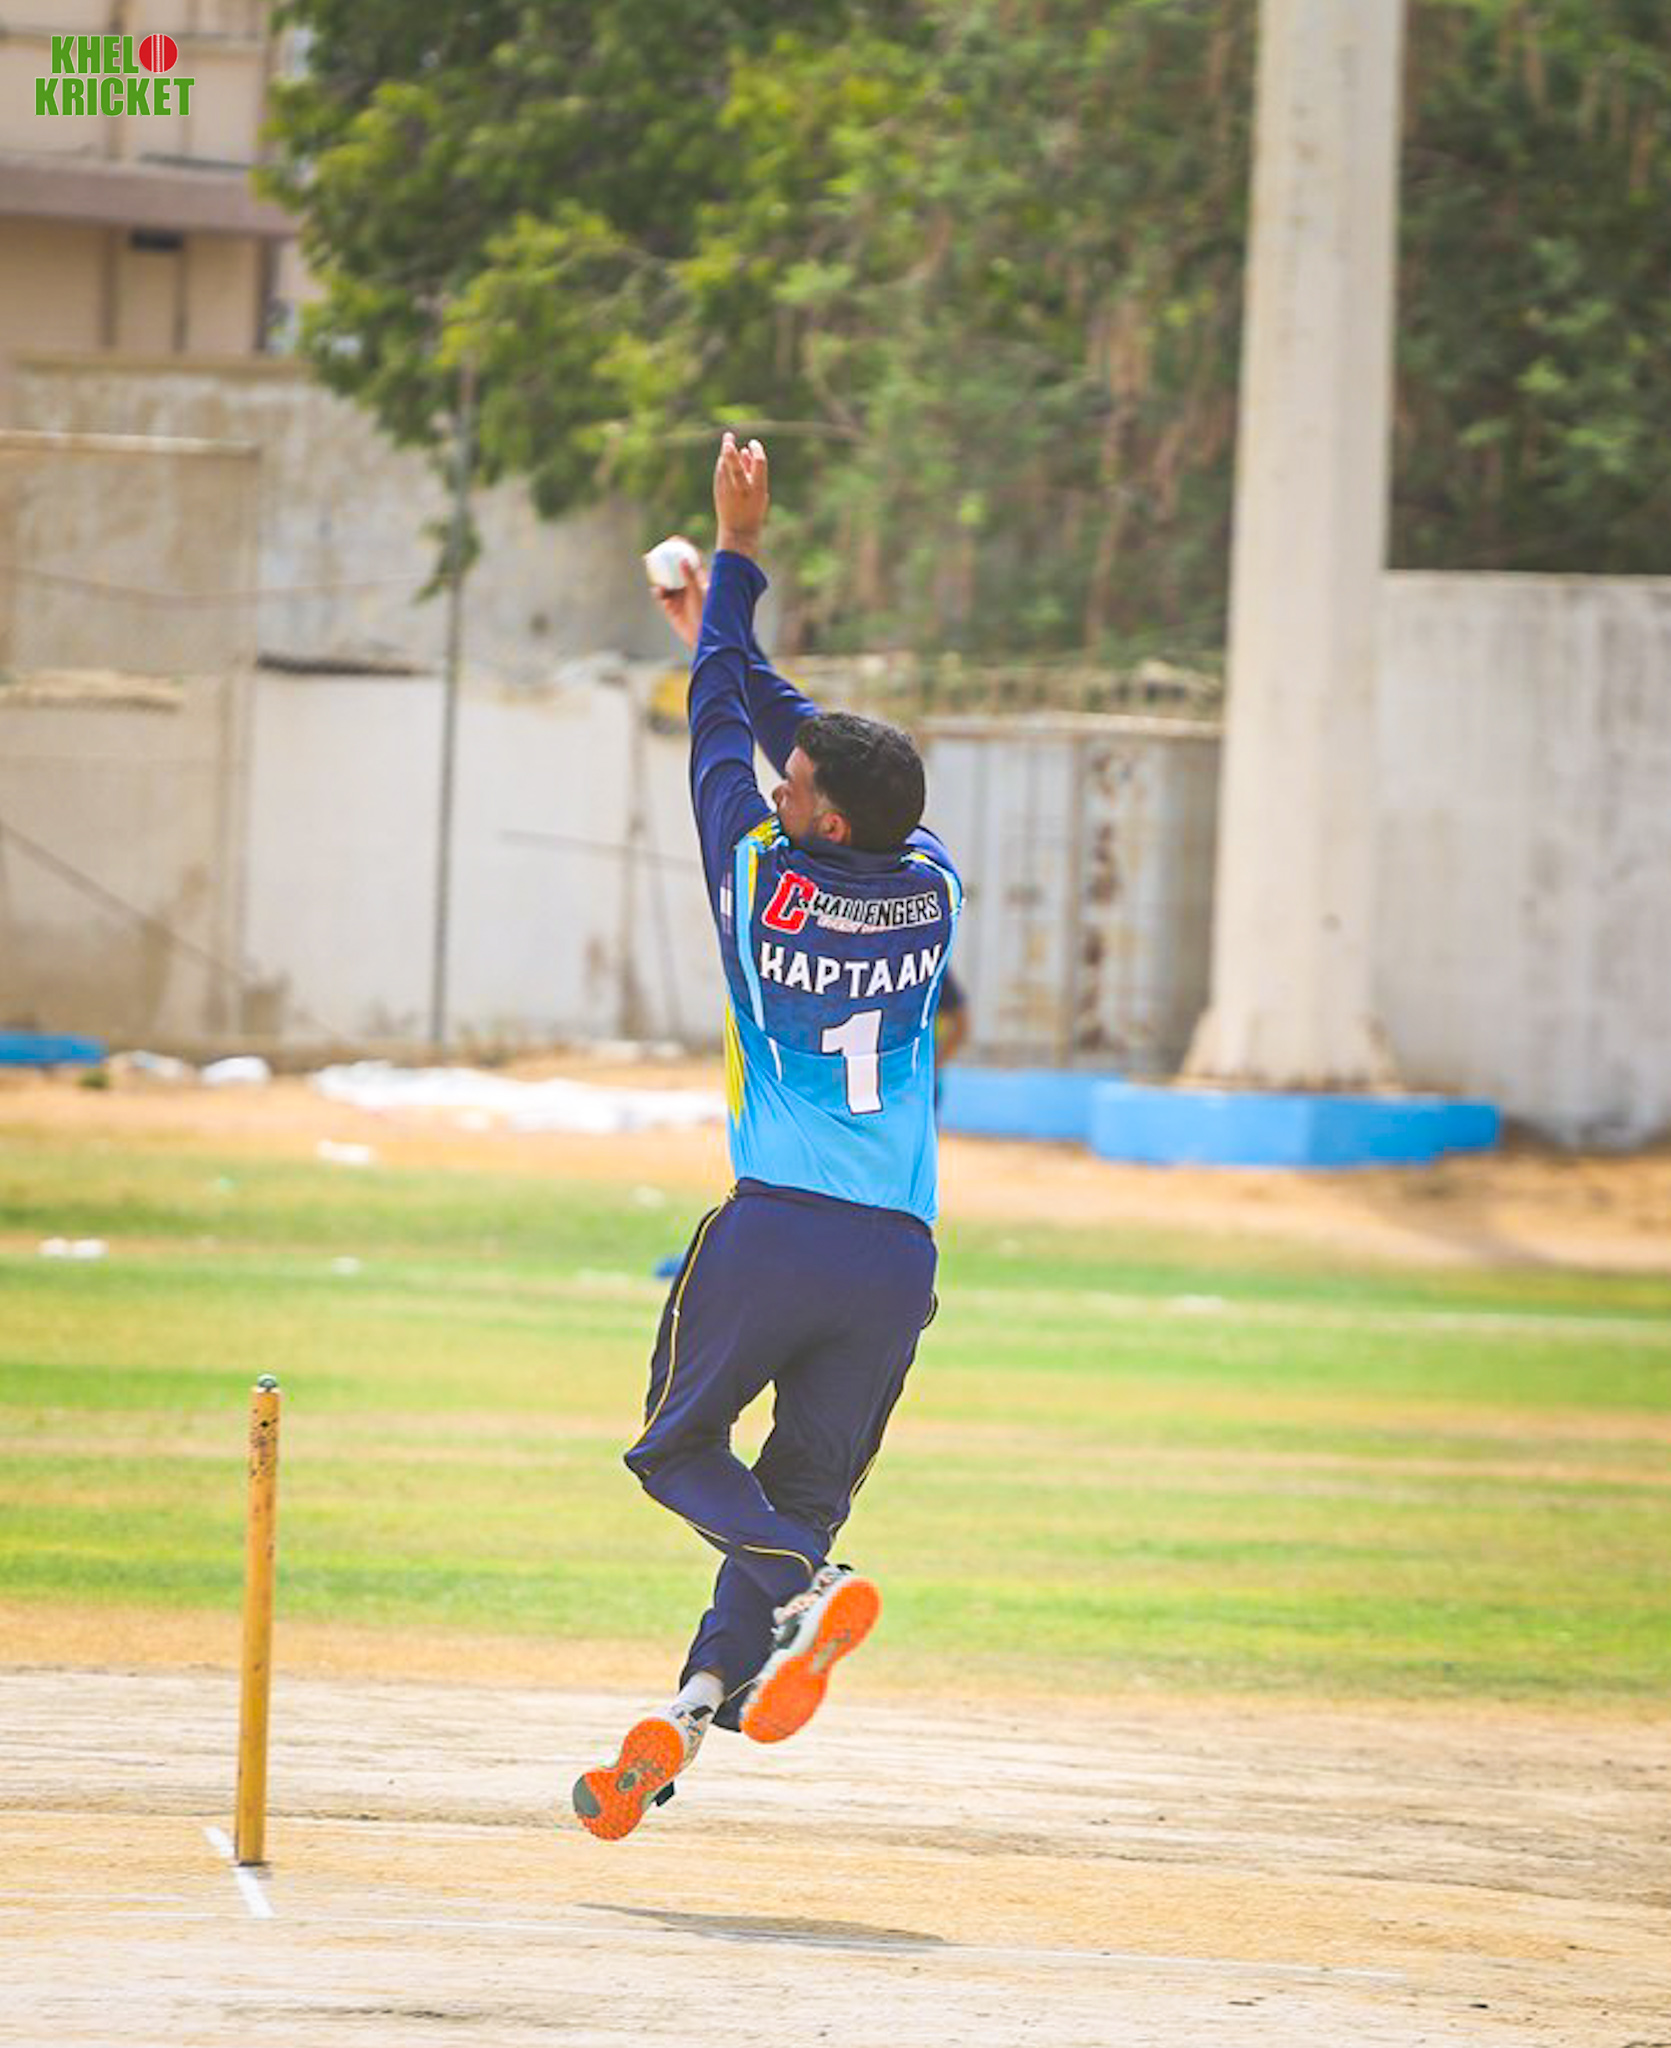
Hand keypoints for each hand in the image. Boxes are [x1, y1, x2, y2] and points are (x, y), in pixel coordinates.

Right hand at [651, 536, 707, 649]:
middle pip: (673, 568)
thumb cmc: (707, 614)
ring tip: (649, 565)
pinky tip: (657, 589)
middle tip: (655, 550)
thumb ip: (691, 577)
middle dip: (663, 557)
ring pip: (664, 580)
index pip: (689, 558)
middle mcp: (687, 586)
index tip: (674, 539)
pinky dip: (658, 591)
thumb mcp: (699, 593)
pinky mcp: (670, 608)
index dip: (682, 547)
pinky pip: (661, 595)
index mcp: (698, 579)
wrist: (703, 637)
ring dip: (656, 573)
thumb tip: (683, 559)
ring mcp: (678, 596)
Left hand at [713, 431, 768, 556]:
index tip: (753, 443)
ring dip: (725, 453)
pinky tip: (724, 457)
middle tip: (727, 441)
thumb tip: (745, 450)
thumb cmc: (753, 510)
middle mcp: (743, 490)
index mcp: (758, 490)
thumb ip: (752, 472)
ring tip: (728, 437)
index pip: (759, 464)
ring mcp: (729, 492)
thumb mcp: (760, 493)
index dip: (757, 450)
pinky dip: (722, 463)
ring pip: (725, 468)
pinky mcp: (719, 492)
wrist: (738, 533)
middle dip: (731, 454)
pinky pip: (720, 473)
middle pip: (735, 468)